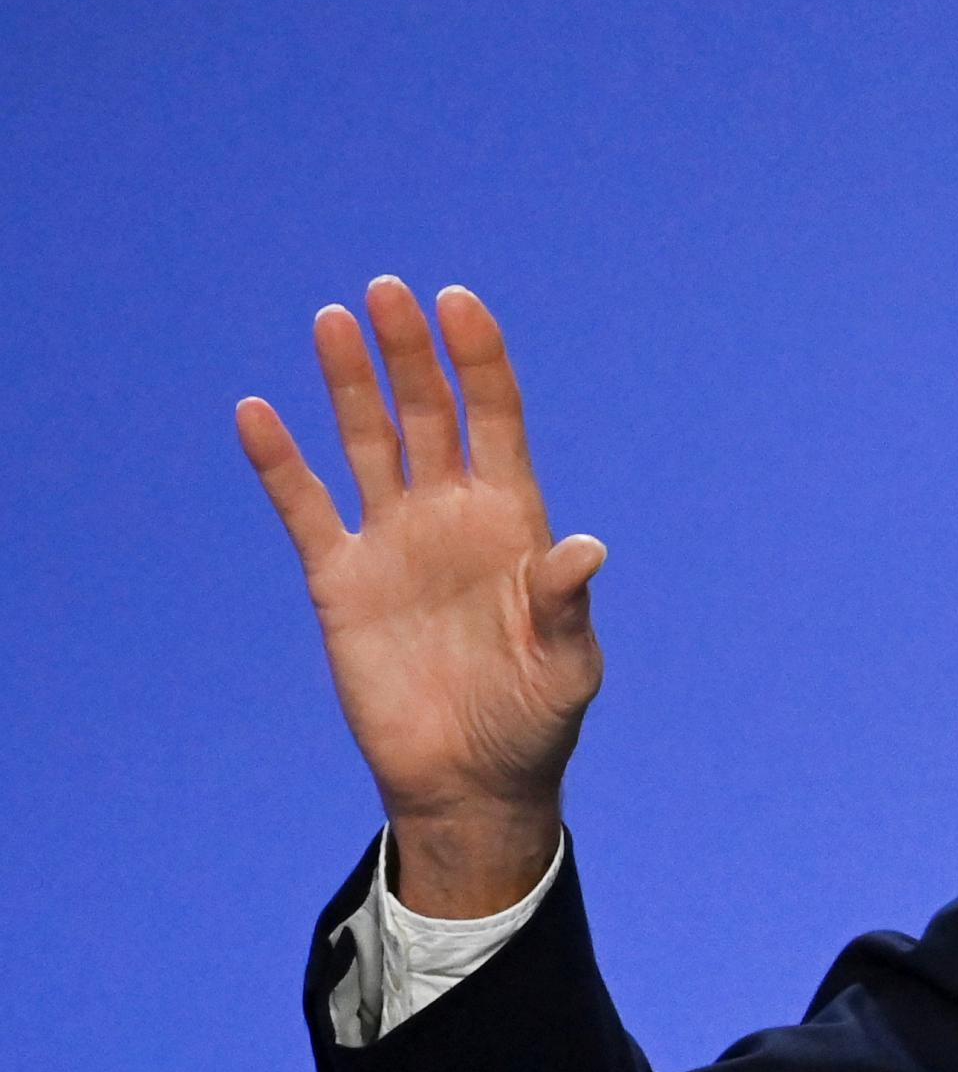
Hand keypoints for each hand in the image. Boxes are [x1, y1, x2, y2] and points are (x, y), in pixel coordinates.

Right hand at [238, 277, 602, 915]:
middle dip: (410, 353)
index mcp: (513, 521)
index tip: (458, 303)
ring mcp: (394, 542)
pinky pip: (304, 509)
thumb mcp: (567, 665)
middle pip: (427, 414)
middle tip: (386, 290)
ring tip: (333, 319)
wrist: (471, 782)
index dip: (478, 361)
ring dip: (349, 383)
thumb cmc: (536, 720)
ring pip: (366, 443)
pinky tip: (257, 412)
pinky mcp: (341, 581)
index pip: (495, 418)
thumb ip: (567, 603)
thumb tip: (586, 550)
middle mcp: (451, 516)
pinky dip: (280, 463)